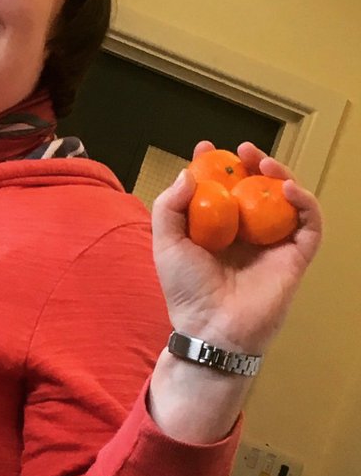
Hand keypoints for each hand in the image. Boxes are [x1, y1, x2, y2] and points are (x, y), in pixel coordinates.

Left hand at [151, 141, 322, 354]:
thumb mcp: (166, 244)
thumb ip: (169, 208)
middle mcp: (247, 234)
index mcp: (217, 230)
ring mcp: (273, 244)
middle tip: (242, 150)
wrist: (211, 327)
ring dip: (280, 175)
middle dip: (252, 165)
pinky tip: (288, 188)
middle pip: (257, 190)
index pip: (222, 190)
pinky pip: (309, 224)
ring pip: (286, 201)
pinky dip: (304, 203)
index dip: (216, 167)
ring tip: (264, 161)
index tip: (206, 148)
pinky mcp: (296, 257)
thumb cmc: (186, 290)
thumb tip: (188, 174)